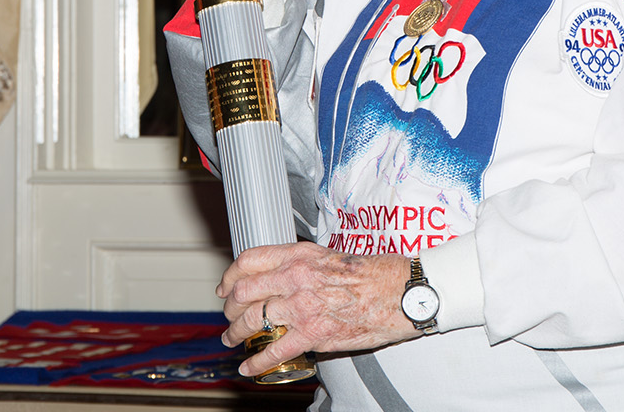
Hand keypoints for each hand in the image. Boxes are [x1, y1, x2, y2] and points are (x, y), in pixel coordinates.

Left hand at [216, 243, 416, 375]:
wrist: (399, 292)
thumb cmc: (370, 273)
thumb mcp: (327, 255)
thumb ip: (300, 263)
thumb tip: (278, 274)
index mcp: (298, 255)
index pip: (248, 260)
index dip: (230, 275)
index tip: (225, 287)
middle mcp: (295, 277)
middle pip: (244, 291)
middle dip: (230, 308)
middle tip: (229, 317)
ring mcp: (303, 306)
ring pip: (254, 320)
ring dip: (236, 333)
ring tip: (232, 340)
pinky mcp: (314, 333)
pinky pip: (276, 351)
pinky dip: (257, 362)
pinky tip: (249, 367)